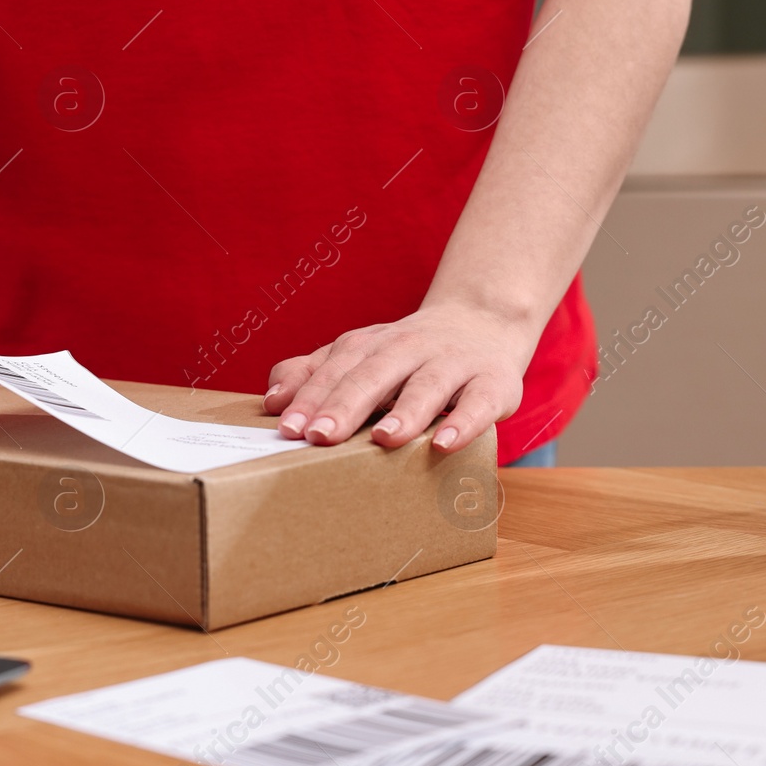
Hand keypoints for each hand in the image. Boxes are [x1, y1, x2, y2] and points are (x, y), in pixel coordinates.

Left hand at [263, 302, 540, 452]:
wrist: (484, 320)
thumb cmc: (409, 354)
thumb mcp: (361, 356)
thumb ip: (314, 373)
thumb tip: (272, 400)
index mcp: (371, 346)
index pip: (335, 369)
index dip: (310, 397)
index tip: (288, 427)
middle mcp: (409, 349)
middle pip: (373, 374)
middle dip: (345, 404)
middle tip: (320, 436)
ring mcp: (453, 364)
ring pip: (426, 385)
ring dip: (405, 411)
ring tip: (382, 439)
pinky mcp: (493, 383)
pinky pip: (478, 402)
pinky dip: (463, 422)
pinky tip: (444, 444)